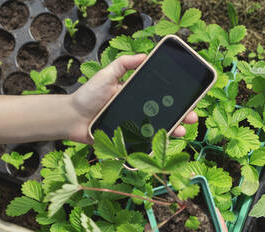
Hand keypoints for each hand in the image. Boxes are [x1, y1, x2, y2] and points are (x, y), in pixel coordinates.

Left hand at [68, 54, 197, 143]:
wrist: (71, 118)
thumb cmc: (88, 96)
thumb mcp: (107, 75)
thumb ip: (124, 64)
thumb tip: (145, 55)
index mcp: (136, 95)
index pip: (162, 96)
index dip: (178, 97)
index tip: (191, 97)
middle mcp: (138, 111)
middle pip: (166, 114)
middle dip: (182, 115)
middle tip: (192, 116)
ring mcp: (134, 127)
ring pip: (159, 129)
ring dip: (174, 130)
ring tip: (182, 129)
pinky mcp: (127, 141)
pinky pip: (144, 143)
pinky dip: (156, 143)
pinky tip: (165, 141)